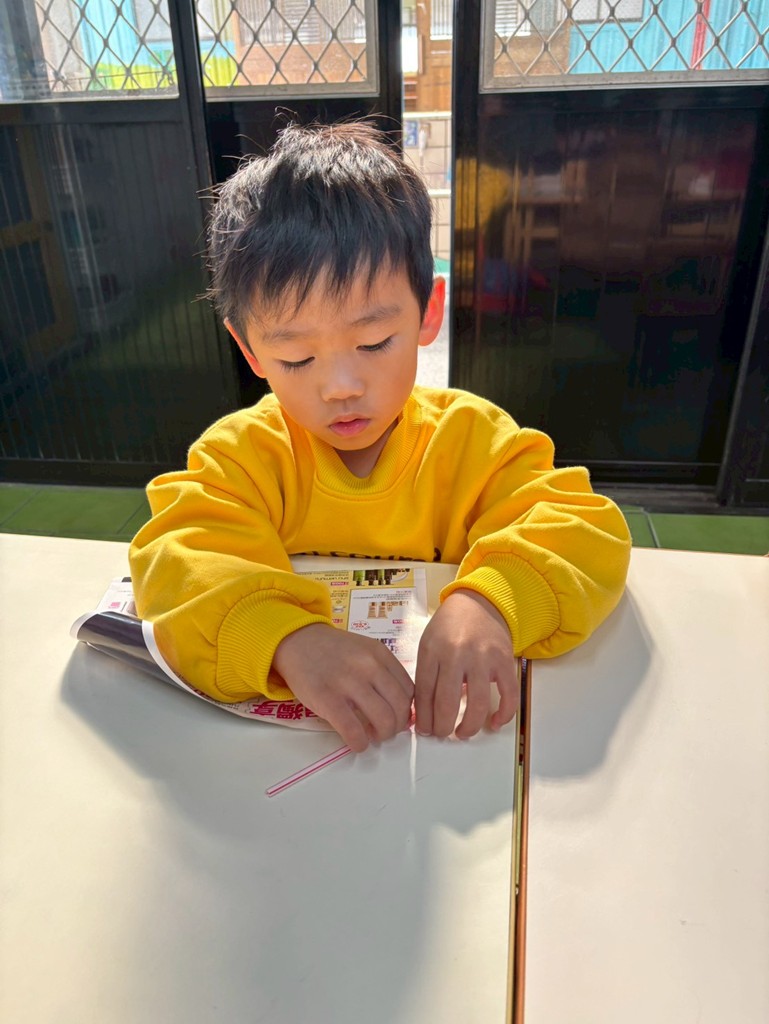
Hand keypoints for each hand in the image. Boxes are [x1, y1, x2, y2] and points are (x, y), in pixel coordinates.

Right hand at [273, 624, 414, 751]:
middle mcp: (369, 666)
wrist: (296, 641)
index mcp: (380, 654)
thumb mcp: (364, 650)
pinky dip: (360, 744)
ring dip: (381, 736)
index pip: (409, 690)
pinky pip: (354, 730)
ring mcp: (348, 682)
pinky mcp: (327, 698)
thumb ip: (383, 672)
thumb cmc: (331, 650)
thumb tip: (401, 707)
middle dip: (397, 726)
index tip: (398, 718)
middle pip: (401, 707)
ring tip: (371, 736)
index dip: (407, 710)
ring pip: (384, 720)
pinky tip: (356, 743)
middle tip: (385, 730)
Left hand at [414, 589, 518, 739]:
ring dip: (469, 726)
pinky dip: (504, 715)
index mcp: (433, 650)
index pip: (424, 693)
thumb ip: (425, 677)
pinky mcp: (505, 661)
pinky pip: (508, 695)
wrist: (477, 602)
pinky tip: (494, 724)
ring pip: (477, 704)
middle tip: (442, 735)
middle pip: (447, 702)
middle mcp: (457, 654)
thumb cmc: (449, 627)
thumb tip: (422, 715)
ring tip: (462, 733)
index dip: (423, 718)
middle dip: (442, 727)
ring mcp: (483, 658)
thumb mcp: (428, 645)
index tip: (424, 731)